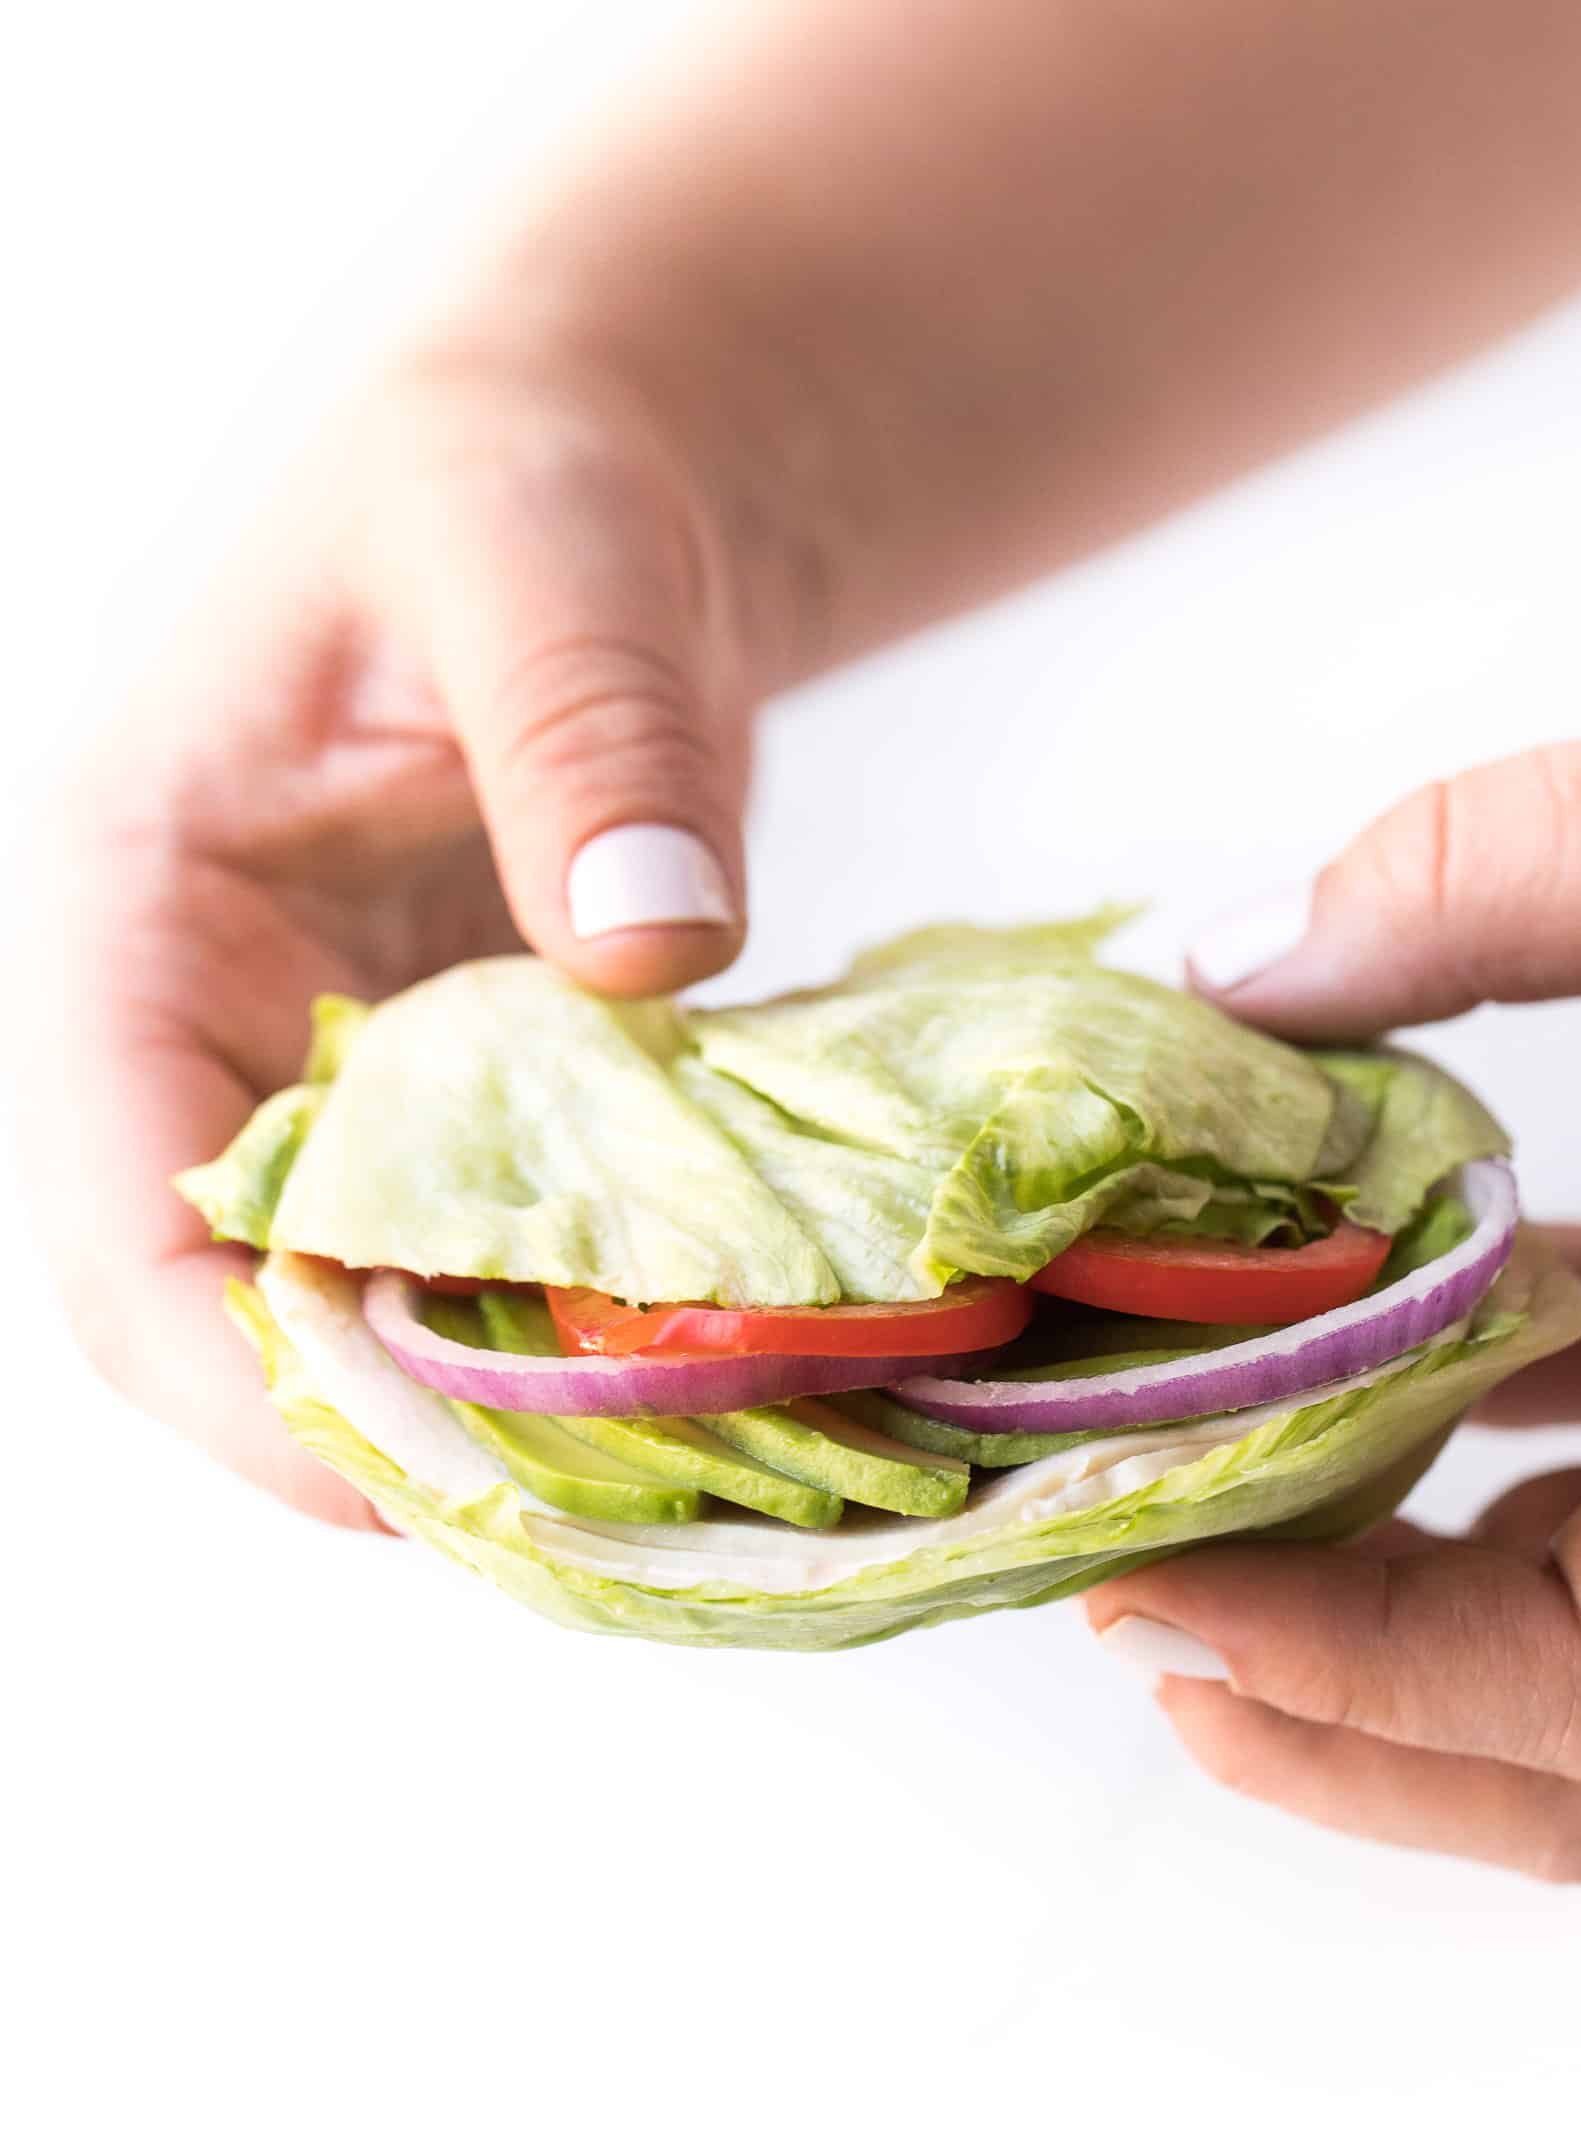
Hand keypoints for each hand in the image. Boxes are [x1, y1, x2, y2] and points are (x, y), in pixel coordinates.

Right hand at [22, 347, 808, 1521]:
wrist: (606, 479)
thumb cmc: (518, 466)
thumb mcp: (539, 548)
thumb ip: (583, 730)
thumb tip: (654, 942)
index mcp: (137, 907)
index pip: (114, 1209)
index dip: (228, 1374)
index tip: (396, 1483)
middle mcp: (210, 1026)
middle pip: (240, 1313)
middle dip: (389, 1432)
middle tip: (589, 1514)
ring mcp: (340, 1079)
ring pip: (373, 1315)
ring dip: (502, 1404)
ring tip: (674, 1469)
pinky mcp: (463, 1107)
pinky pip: (496, 1262)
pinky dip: (588, 1328)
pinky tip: (718, 1362)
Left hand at [1089, 680, 1580, 1880]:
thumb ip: (1532, 868)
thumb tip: (1234, 962)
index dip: (1360, 1685)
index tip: (1149, 1585)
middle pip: (1580, 1749)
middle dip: (1331, 1715)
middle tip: (1115, 1600)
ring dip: (1374, 1624)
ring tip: (1179, 1509)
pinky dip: (1443, 1485)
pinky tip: (1318, 1372)